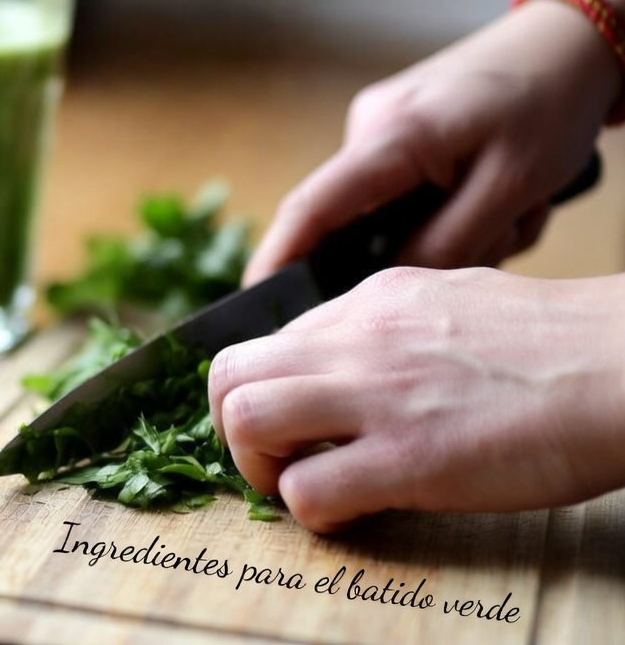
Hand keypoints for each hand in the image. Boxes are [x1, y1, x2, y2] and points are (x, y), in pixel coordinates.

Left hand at [208, 266, 624, 532]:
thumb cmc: (555, 344)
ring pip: (245, 421)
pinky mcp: (407, 460)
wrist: (623, 364)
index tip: (292, 423)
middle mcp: (357, 340)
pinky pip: (307, 491)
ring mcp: (377, 397)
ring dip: (258, 467)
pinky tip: (352, 512)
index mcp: (368, 302)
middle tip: (277, 458)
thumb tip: (350, 355)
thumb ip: (390, 326)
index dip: (265, 391)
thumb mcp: (451, 300)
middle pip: (228, 375)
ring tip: (300, 483)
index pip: (266, 343)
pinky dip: (312, 513)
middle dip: (233, 427)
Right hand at [244, 1, 618, 284]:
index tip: (257, 304)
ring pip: (392, 213)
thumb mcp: (513, 186)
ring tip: (516, 209)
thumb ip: (448, 243)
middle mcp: (369, 127)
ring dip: (454, 228)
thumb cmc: (549, 101)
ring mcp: (380, 127)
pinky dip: (452, 208)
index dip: (278, 260)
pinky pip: (406, 193)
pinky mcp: (397, 132)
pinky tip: (501, 195)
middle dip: (421, 249)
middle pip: (358, 222)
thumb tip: (388, 288)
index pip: (311, 208)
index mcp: (391, 135)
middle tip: (500, 235)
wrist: (569, 40)